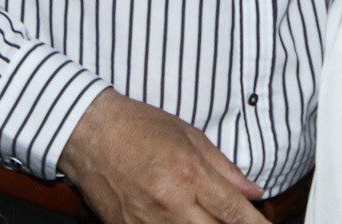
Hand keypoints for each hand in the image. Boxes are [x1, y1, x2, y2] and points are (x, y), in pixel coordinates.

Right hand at [58, 90, 264, 222]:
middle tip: (235, 221)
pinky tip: (182, 219)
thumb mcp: (190, 136)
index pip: (234, 212)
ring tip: (205, 216)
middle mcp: (170, 203)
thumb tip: (253, 192)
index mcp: (188, 174)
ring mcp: (146, 222)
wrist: (88, 132)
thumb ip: (225, 168)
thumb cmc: (138, 127)